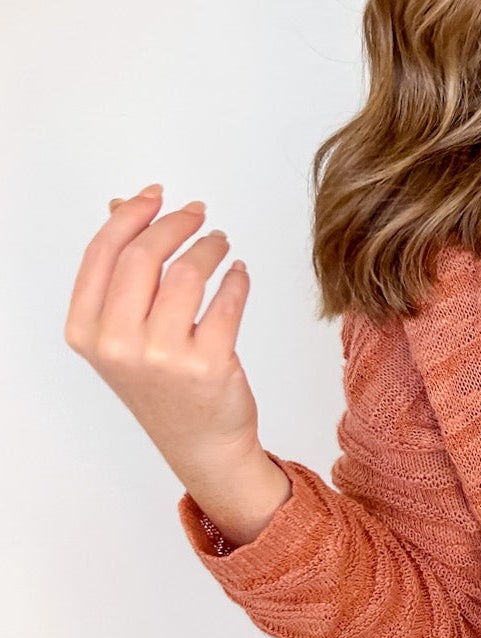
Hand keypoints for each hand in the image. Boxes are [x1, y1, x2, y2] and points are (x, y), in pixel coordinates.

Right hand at [65, 183, 260, 483]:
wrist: (199, 441)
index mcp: (86, 331)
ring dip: (208, 247)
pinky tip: (237, 273)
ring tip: (219, 243)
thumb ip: (119, 271)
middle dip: (174, 224)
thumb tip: (121, 205)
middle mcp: (117, 345)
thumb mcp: (123, 331)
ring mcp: (162, 357)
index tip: (156, 196)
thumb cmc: (160, 382)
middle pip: (143, 256)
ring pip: (186, 273)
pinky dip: (236, 278)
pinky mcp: (208, 364)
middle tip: (196, 213)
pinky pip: (226, 299)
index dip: (132, 215)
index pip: (103, 253)